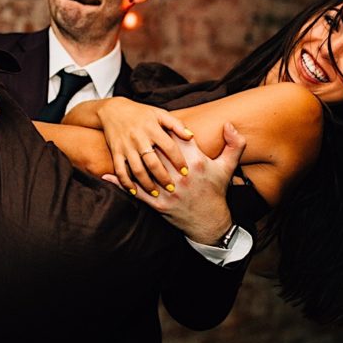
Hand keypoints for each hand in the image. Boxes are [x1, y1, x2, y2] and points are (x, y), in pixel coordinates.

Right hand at [96, 97, 194, 195]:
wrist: (113, 110)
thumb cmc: (141, 113)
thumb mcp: (160, 114)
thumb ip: (177, 125)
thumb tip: (191, 137)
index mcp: (152, 128)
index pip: (169, 147)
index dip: (178, 160)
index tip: (186, 172)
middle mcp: (138, 138)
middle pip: (153, 162)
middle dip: (163, 177)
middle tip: (173, 188)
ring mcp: (126, 146)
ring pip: (137, 169)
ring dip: (147, 184)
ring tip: (156, 193)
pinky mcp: (116, 152)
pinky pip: (120, 170)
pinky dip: (126, 182)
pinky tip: (135, 192)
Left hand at [104, 122, 245, 245]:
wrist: (210, 222)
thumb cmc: (216, 191)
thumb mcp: (228, 167)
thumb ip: (235, 144)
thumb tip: (229, 124)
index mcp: (196, 163)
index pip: (176, 139)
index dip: (166, 129)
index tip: (156, 120)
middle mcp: (181, 176)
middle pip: (157, 152)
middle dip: (145, 140)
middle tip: (132, 128)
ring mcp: (168, 191)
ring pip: (145, 169)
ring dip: (130, 157)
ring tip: (118, 144)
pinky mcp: (158, 205)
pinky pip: (136, 191)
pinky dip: (122, 183)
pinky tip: (108, 174)